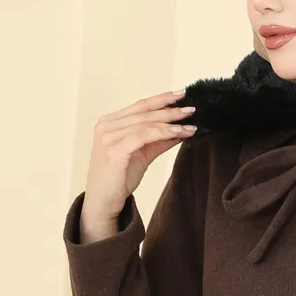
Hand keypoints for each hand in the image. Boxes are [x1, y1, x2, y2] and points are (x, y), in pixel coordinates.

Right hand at [83, 88, 198, 218]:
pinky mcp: (114, 149)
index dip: (162, 99)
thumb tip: (181, 130)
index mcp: (110, 122)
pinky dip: (163, 133)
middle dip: (170, 110)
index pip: (140, 105)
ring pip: (146, 123)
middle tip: (191, 109)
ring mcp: (108, 136)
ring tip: (190, 125)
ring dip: (171, 123)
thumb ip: (158, 141)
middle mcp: (107, 126)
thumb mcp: (142, 155)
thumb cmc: (119, 178)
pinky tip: (179, 133)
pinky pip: (143, 136)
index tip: (182, 94)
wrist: (103, 201)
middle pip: (145, 112)